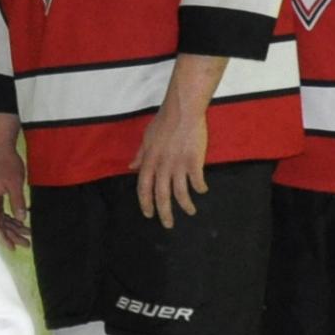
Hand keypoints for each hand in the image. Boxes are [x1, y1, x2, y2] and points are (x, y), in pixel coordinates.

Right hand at [0, 113, 31, 248]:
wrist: (0, 145)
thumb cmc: (7, 163)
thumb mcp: (15, 184)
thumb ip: (17, 202)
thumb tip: (21, 220)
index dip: (4, 237)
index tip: (13, 248)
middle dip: (12, 234)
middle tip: (27, 244)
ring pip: (0, 216)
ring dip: (13, 225)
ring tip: (27, 234)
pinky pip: (1, 208)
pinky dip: (11, 215)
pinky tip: (21, 220)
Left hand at [132, 96, 211, 226]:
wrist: (183, 110)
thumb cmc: (164, 121)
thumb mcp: (147, 138)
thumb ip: (140, 155)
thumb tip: (131, 167)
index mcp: (150, 161)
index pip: (144, 188)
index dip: (145, 203)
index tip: (148, 214)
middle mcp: (162, 166)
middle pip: (161, 196)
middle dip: (164, 213)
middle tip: (168, 225)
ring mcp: (179, 165)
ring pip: (180, 193)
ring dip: (185, 205)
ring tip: (190, 212)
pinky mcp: (194, 161)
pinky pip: (197, 181)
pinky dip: (200, 188)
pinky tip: (203, 190)